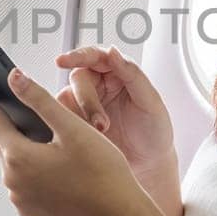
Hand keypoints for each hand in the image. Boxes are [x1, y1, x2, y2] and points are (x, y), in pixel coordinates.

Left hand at [0, 66, 155, 215]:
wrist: (120, 215)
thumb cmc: (103, 172)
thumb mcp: (72, 128)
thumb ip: (39, 100)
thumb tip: (14, 78)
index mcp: (19, 157)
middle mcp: (13, 180)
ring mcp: (20, 198)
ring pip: (11, 159)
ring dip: (15, 141)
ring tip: (26, 123)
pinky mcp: (30, 209)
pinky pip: (21, 179)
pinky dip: (26, 163)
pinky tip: (43, 154)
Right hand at [54, 44, 177, 183]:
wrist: (149, 165)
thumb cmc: (154, 130)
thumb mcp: (150, 101)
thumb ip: (132, 73)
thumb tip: (112, 50)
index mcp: (117, 72)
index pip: (94, 56)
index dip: (77, 56)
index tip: (62, 61)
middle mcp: (98, 84)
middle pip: (79, 78)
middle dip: (87, 100)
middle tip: (102, 124)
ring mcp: (84, 104)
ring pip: (67, 98)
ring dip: (80, 115)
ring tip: (101, 134)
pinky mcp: (75, 123)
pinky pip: (62, 118)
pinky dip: (69, 126)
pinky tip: (86, 138)